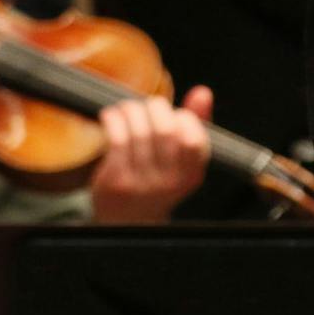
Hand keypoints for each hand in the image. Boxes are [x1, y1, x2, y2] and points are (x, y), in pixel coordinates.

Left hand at [89, 85, 211, 222]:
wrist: (128, 221)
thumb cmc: (156, 181)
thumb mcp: (181, 159)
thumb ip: (195, 124)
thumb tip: (203, 92)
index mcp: (191, 175)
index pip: (193, 138)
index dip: (183, 118)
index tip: (173, 115)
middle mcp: (169, 182)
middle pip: (165, 130)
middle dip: (155, 108)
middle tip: (147, 106)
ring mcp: (142, 183)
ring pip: (139, 132)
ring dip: (131, 110)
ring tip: (127, 109)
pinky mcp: (117, 181)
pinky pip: (117, 140)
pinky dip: (113, 120)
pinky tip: (110, 115)